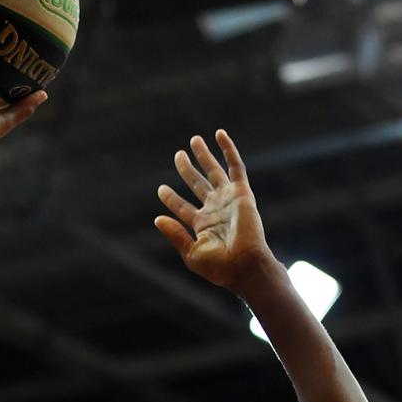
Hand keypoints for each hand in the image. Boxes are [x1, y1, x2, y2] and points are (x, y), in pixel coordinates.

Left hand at [155, 130, 272, 291]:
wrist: (243, 265)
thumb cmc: (219, 267)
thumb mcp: (191, 253)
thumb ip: (175, 234)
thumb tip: (157, 218)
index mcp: (202, 226)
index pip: (182, 207)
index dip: (171, 198)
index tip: (161, 189)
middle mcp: (215, 210)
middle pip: (198, 184)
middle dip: (187, 170)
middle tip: (178, 155)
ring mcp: (228, 200)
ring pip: (214, 172)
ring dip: (204, 156)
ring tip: (194, 140)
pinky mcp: (241, 193)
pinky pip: (235, 167)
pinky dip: (228, 150)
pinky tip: (219, 134)